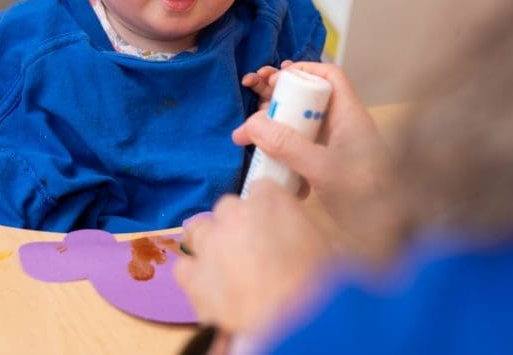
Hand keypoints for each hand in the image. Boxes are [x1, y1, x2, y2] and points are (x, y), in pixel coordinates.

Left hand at [173, 181, 331, 334]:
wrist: (296, 325)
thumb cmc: (320, 285)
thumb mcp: (327, 246)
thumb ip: (303, 231)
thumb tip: (301, 240)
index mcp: (271, 201)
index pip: (262, 188)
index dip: (268, 208)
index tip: (274, 223)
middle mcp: (235, 216)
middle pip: (227, 207)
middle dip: (237, 224)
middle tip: (253, 248)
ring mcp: (210, 245)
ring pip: (198, 230)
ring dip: (210, 242)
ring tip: (225, 264)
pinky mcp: (194, 278)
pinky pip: (184, 267)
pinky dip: (195, 275)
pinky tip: (211, 288)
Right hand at [233, 62, 384, 227]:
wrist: (393, 232)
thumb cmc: (368, 196)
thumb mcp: (324, 169)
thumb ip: (289, 146)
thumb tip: (253, 124)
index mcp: (349, 116)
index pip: (330, 77)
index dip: (303, 70)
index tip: (275, 78)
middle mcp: (343, 127)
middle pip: (307, 101)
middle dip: (276, 101)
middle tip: (248, 104)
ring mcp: (335, 150)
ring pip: (299, 129)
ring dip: (272, 132)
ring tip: (242, 139)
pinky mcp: (328, 171)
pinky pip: (300, 154)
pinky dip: (282, 159)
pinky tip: (266, 171)